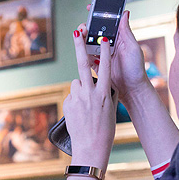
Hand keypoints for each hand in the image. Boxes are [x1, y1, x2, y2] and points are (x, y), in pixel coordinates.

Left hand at [63, 27, 117, 169]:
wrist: (91, 147)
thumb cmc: (104, 130)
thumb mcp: (111, 109)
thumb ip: (106, 93)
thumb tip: (100, 82)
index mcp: (104, 94)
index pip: (105, 68)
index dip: (105, 52)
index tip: (103, 39)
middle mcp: (90, 93)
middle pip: (83, 64)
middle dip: (80, 46)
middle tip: (77, 32)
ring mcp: (78, 98)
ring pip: (77, 83)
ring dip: (81, 89)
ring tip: (86, 106)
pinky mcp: (68, 104)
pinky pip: (72, 95)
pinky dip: (76, 100)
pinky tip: (80, 113)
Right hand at [87, 8, 149, 103]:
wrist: (131, 89)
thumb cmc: (136, 68)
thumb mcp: (132, 47)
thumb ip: (126, 31)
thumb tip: (125, 12)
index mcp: (119, 38)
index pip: (107, 22)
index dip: (98, 14)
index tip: (91, 7)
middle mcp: (109, 45)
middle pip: (95, 32)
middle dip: (87, 26)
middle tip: (84, 25)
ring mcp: (101, 55)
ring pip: (88, 43)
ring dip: (83, 37)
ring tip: (80, 34)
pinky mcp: (96, 65)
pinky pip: (86, 57)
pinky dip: (81, 51)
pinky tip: (79, 47)